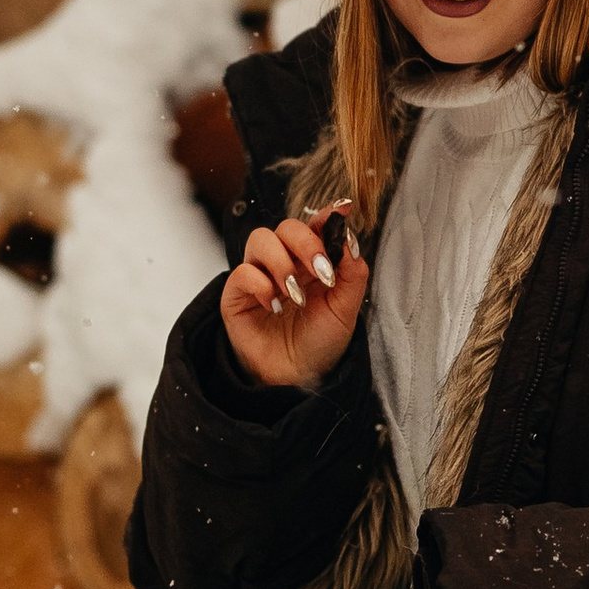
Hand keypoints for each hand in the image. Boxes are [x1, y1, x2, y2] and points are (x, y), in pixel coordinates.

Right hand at [220, 205, 367, 391]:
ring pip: (261, 239)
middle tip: (322, 272)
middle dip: (306, 243)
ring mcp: (259, 275)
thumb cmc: (320, 342)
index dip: (326, 215)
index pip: (315, 226)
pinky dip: (260, 285)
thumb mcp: (346, 310)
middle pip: (287, 227)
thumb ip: (352, 273)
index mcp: (313, 261)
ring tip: (295, 295)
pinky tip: (273, 307)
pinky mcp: (237, 295)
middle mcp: (285, 262)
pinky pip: (242, 272)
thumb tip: (349, 238)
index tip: (342, 210)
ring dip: (282, 263)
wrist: (297, 378)